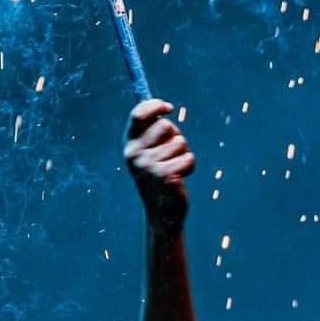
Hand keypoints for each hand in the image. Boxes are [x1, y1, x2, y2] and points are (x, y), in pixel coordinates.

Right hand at [123, 99, 194, 237]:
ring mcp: (150, 167)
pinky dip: (190, 166)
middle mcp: (136, 155)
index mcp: (129, 146)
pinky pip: (188, 158)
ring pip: (180, 142)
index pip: (138, 115)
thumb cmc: (158, 179)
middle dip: (175, 136)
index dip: (155, 105)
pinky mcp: (165, 177)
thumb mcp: (149, 154)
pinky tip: (182, 178)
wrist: (162, 214)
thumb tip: (163, 107)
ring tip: (175, 168)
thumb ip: (152, 131)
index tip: (169, 108)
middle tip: (172, 154)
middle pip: (165, 125)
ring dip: (183, 153)